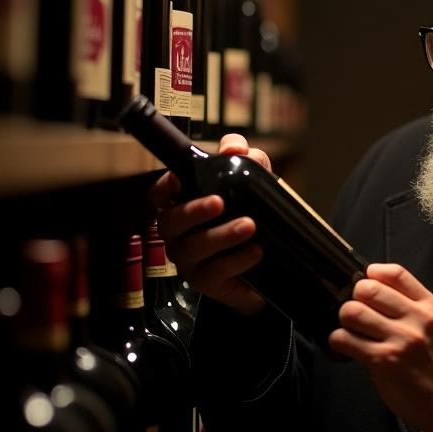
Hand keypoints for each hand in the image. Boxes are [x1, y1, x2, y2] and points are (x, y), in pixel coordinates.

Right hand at [150, 134, 271, 314]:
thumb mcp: (253, 183)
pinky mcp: (208, 283)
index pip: (160, 196)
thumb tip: (235, 148)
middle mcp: (180, 235)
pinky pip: (215, 273)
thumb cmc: (250, 217)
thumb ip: (246, 159)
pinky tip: (256, 251)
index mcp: (184, 207)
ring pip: (192, 249)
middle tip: (218, 202)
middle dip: (192, 211)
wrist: (272, 267)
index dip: (164, 187)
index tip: (179, 179)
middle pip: (168, 223)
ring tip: (249, 226)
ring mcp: (191, 261)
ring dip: (220, 235)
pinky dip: (236, 260)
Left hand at [329, 263, 432, 431]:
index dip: (373, 274)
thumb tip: (377, 294)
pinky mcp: (383, 361)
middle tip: (358, 312)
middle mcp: (417, 320)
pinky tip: (347, 347)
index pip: (395, 273)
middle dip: (355, 298)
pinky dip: (338, 341)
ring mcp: (400, 340)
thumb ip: (416, 308)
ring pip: (352, 312)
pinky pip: (344, 339)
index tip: (367, 282)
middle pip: (369, 289)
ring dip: (345, 320)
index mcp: (431, 307)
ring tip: (352, 330)